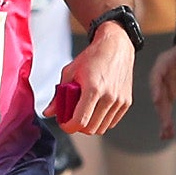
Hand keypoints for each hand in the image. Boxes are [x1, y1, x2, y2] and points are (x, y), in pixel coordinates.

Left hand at [55, 20, 134, 135]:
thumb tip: (48, 112)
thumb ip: (58, 95)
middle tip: (72, 118)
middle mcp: (109, 96)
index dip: (68, 126)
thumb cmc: (92, 57)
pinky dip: (102, 121)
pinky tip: (95, 110)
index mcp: (93, 89)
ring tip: (84, 113)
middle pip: (91, 128)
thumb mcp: (70, 72)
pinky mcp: (126, 102)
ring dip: (90, 125)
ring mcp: (120, 100)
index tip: (64, 123)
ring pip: (102, 128)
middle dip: (78, 127)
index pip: (80, 121)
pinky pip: (112, 122)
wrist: (115, 47)